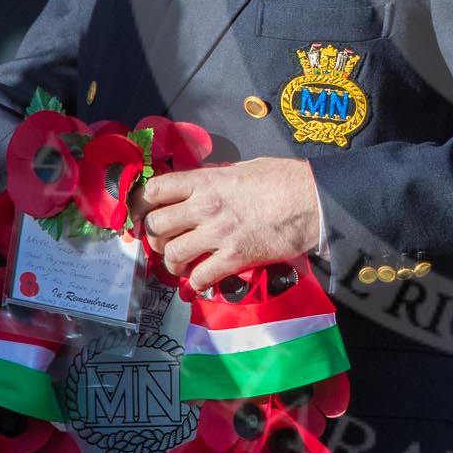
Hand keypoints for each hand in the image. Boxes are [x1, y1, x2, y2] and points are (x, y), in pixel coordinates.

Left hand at [137, 158, 321, 292]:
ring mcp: (218, 234)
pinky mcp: (234, 258)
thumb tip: (205, 185)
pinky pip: (200, 277)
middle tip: (164, 242)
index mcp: (206, 181)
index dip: (140, 204)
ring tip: (182, 264)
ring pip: (172, 254)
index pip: (155, 190)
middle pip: (156, 225)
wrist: (312, 200)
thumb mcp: (245, 168)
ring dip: (172, 263)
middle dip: (154, 237)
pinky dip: (196, 283)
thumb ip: (218, 178)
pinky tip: (201, 281)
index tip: (140, 214)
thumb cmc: (284, 178)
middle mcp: (205, 207)